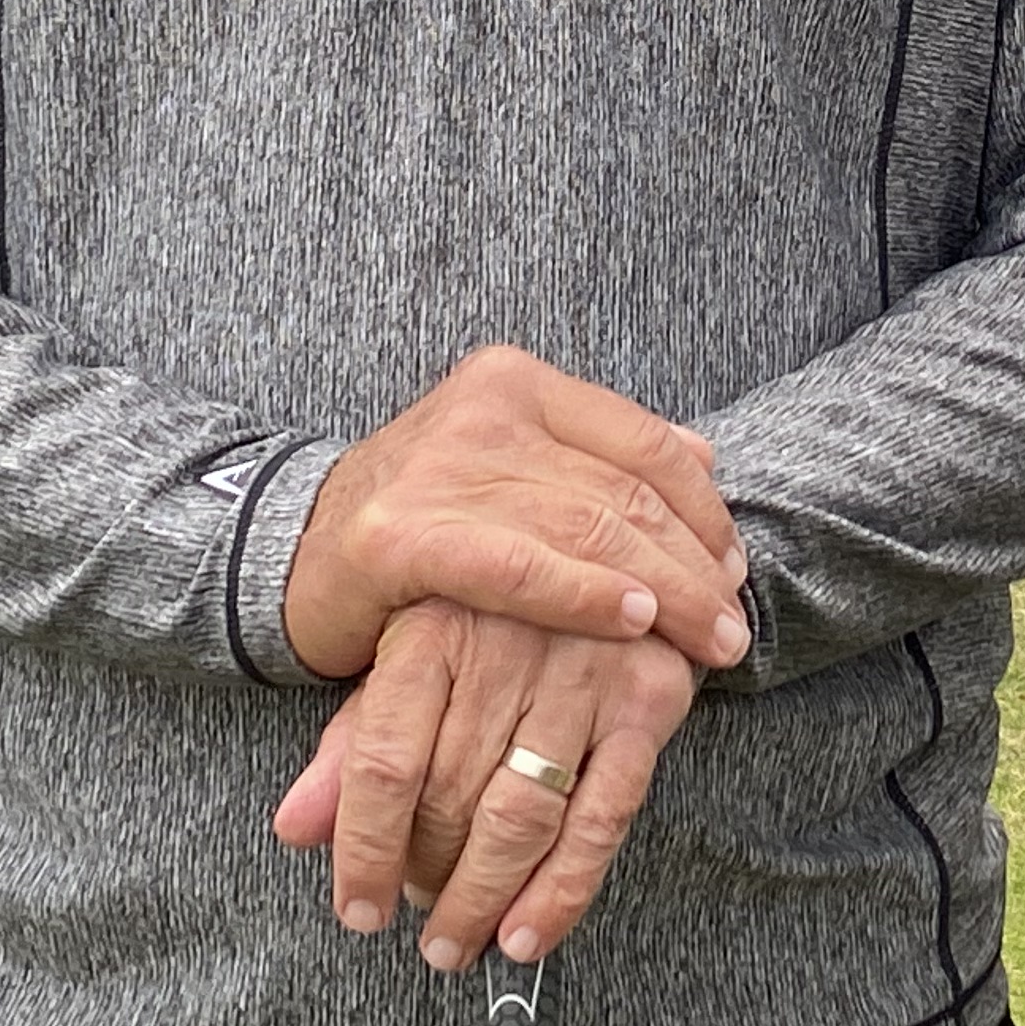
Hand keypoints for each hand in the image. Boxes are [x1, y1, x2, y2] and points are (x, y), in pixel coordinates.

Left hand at [274, 599, 699, 968]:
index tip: (357, 909)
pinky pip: (603, 818)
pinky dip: (562, 891)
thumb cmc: (489, 611)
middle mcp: (509, 641)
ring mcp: (585, 670)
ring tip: (456, 939)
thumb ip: (351, 742)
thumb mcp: (405, 652)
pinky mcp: (648, 699)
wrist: (608, 530)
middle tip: (416, 913)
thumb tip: (293, 829)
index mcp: (434, 624)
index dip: (364, 850)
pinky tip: (524, 933)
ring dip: (484, 898)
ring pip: (523, 816)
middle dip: (428, 877)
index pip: (385, 760)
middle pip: (452, 796)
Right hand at [282, 345, 751, 679]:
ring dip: (666, 594)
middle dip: (696, 565)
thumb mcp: (512, 471)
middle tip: (735, 626)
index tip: (736, 570)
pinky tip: (636, 624)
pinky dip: (587, 597)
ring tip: (711, 642)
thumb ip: (599, 458)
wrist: (289, 554)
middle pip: (625, 491)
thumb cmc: (421, 522)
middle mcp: (484, 409)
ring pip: (588, 529)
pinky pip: (521, 569)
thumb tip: (706, 456)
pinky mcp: (403, 534)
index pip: (644, 442)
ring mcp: (441, 465)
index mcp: (518, 383)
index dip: (704, 511)